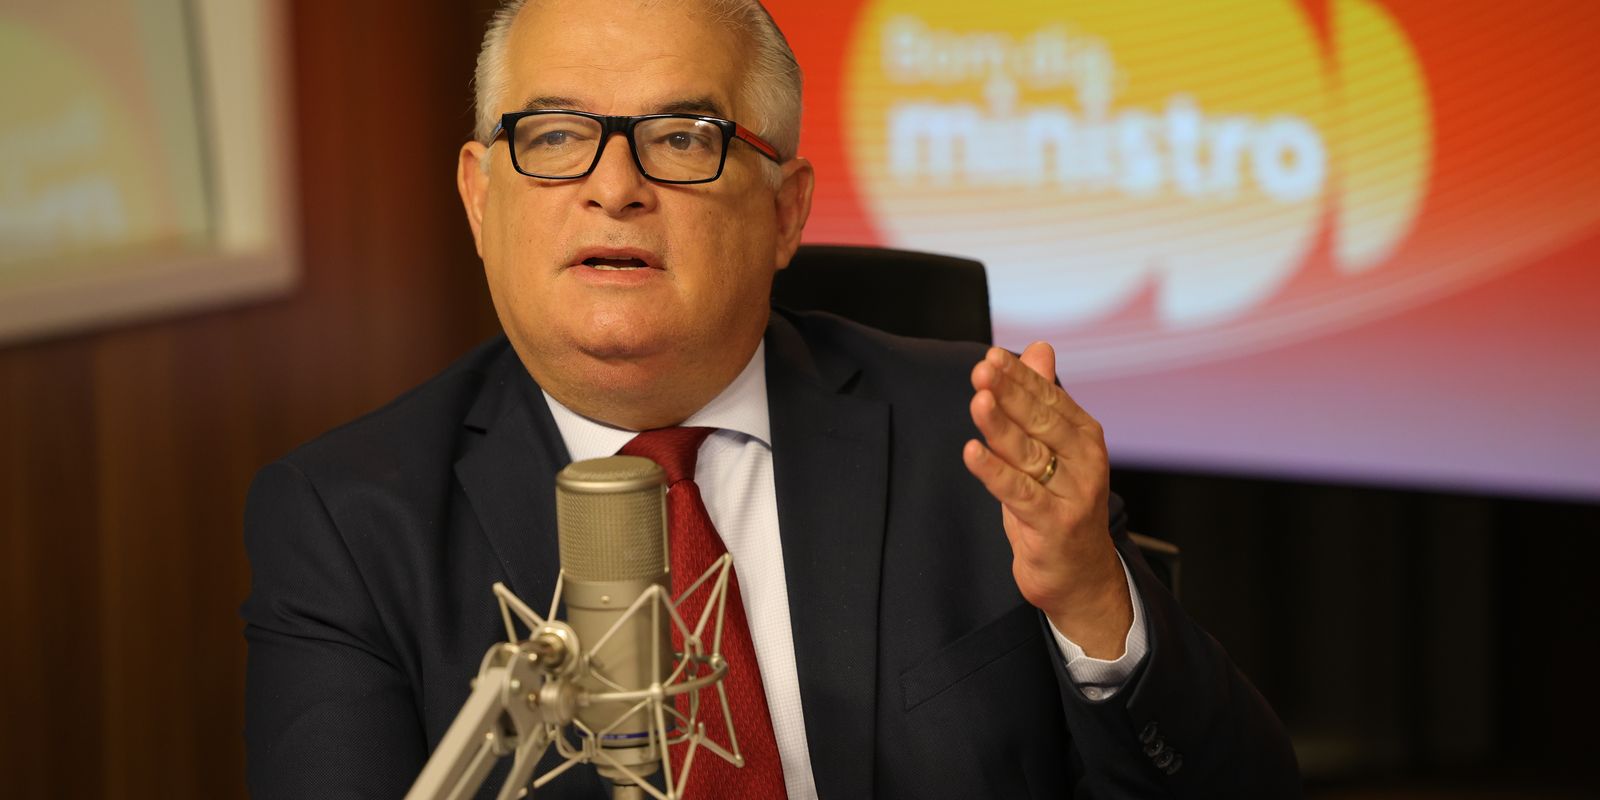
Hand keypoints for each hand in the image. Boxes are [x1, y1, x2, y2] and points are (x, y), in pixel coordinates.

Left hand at [962, 343, 1131, 657]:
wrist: (1082, 575)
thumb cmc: (1060, 504)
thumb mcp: (1052, 448)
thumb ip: (1041, 398)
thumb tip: (1038, 347)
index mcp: (1084, 435)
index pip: (1048, 397)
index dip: (1020, 377)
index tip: (991, 356)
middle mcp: (1084, 460)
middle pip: (1039, 420)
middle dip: (1009, 393)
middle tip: (981, 370)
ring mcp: (1071, 493)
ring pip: (1028, 453)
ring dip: (1001, 426)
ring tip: (978, 401)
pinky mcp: (1053, 523)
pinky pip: (1018, 492)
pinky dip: (994, 472)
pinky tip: (972, 452)